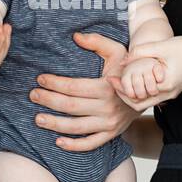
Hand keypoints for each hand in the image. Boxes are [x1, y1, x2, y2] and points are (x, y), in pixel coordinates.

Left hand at [30, 32, 142, 150]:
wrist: (147, 92)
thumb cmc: (126, 70)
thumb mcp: (116, 51)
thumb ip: (97, 42)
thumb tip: (75, 36)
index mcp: (106, 87)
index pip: (74, 87)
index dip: (55, 83)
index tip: (40, 79)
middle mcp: (107, 107)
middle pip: (72, 107)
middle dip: (49, 101)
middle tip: (33, 95)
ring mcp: (109, 123)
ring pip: (77, 127)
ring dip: (55, 124)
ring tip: (38, 118)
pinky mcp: (111, 134)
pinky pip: (91, 144)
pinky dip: (74, 146)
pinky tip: (58, 142)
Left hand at [105, 34, 181, 112]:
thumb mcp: (161, 46)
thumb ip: (140, 52)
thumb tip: (122, 61)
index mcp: (165, 85)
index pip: (136, 97)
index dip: (121, 90)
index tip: (111, 79)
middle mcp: (168, 94)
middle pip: (139, 104)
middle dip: (124, 94)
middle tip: (113, 82)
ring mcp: (171, 93)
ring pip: (146, 101)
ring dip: (132, 92)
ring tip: (121, 80)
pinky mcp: (173, 89)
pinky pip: (153, 95)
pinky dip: (142, 89)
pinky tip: (135, 78)